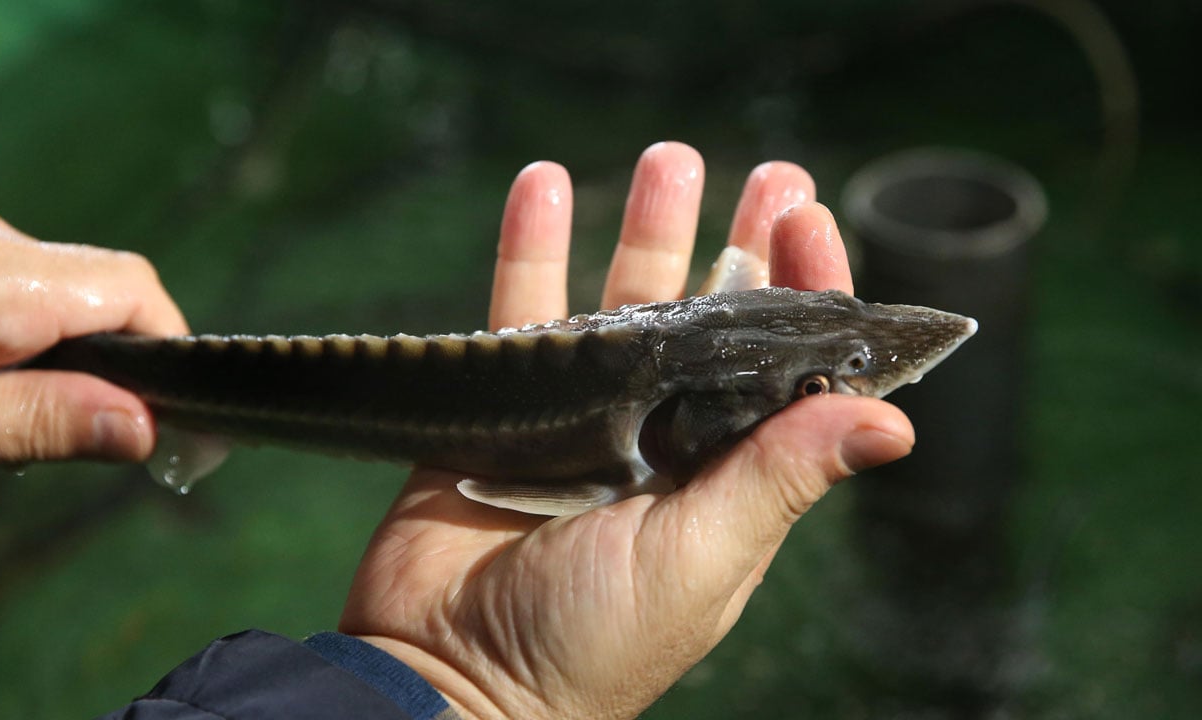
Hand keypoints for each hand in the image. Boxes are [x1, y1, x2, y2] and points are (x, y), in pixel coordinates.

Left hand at [0, 198, 187, 480]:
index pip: (132, 288)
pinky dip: (13, 335)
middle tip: (80, 441)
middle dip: (108, 362)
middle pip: (96, 288)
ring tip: (1, 421)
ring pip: (51, 290)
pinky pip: (3, 285)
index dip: (167, 350)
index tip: (173, 423)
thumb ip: (39, 422)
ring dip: (57, 352)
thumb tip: (144, 428)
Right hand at [339, 143, 914, 718]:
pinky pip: (520, 314)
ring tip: (670, 158)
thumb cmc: (589, 642)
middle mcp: (660, 436)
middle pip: (710, 322)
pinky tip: (541, 186)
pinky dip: (529, 248)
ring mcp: (579, 418)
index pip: (783, 372)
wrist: (449, 676)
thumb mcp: (701, 559)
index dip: (807, 295)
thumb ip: (781, 480)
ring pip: (619, 303)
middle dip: (740, 245)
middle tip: (771, 176)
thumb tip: (894, 424)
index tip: (812, 223)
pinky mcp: (502, 409)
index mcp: (724, 474)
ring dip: (644, 228)